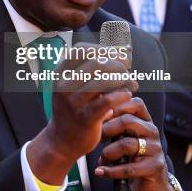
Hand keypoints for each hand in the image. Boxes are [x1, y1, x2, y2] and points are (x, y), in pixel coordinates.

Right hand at [27, 42, 138, 184]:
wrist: (62, 141)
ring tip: (131, 83)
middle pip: (96, 62)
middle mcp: (64, 86)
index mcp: (60, 74)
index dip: (103, 49)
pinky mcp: (85, 118)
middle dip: (117, 63)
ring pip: (103, 80)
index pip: (81, 49)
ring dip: (122, 79)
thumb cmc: (73, 109)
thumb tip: (119, 51)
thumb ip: (89, 71)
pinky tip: (127, 96)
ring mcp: (73, 102)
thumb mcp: (73, 86)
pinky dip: (121, 95)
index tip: (117, 55)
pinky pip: (107, 101)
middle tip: (127, 71)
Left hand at [95, 97, 172, 190]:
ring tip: (101, 159)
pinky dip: (111, 171)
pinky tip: (100, 171)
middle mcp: (152, 131)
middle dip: (107, 129)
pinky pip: (129, 167)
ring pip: (127, 144)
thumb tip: (93, 106)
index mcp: (145, 120)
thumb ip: (114, 122)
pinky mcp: (155, 166)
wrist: (150, 182)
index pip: (135, 103)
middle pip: (127, 121)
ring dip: (108, 153)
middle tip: (97, 137)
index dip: (115, 107)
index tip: (100, 115)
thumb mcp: (124, 135)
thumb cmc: (131, 155)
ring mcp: (155, 149)